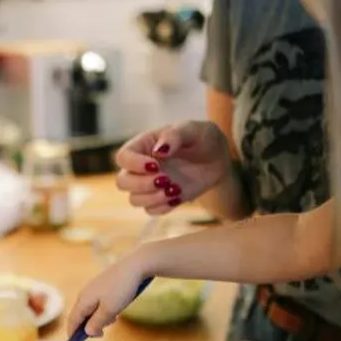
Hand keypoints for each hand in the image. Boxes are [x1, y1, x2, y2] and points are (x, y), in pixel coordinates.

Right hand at [68, 251, 147, 336]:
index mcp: (83, 300)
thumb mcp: (110, 310)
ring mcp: (93, 288)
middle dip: (89, 326)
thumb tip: (86, 332)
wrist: (135, 266)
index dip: (73, 333)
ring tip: (113, 319)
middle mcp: (85, 294)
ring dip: (99, 318)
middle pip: (81, 315)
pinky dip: (104, 310)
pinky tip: (116, 309)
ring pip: (91, 309)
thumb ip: (96, 323)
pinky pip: (98, 302)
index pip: (72, 320)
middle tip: (103, 333)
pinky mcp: (102, 285)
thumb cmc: (121, 289)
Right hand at [114, 121, 232, 214]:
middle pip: (122, 182)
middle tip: (166, 179)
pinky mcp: (161, 199)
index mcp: (143, 145)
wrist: (218, 159)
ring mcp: (150, 185)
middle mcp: (141, 167)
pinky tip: (178, 197)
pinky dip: (163, 207)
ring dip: (152, 198)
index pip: (123, 157)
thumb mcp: (193, 130)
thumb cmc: (203, 138)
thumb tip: (158, 151)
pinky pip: (151, 210)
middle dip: (142, 184)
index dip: (134, 164)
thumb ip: (174, 136)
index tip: (156, 165)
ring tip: (175, 189)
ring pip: (134, 200)